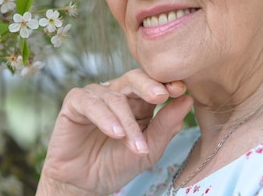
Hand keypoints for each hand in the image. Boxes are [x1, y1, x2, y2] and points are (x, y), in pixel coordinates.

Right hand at [36, 69, 193, 195]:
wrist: (86, 184)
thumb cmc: (117, 164)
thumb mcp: (149, 149)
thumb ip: (166, 125)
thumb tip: (187, 99)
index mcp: (138, 100)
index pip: (153, 83)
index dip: (166, 84)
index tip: (181, 90)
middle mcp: (117, 93)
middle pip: (134, 78)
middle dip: (149, 86)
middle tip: (161, 95)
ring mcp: (95, 96)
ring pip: (114, 97)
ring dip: (127, 122)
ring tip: (136, 145)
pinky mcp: (74, 103)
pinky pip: (89, 102)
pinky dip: (104, 117)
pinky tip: (116, 133)